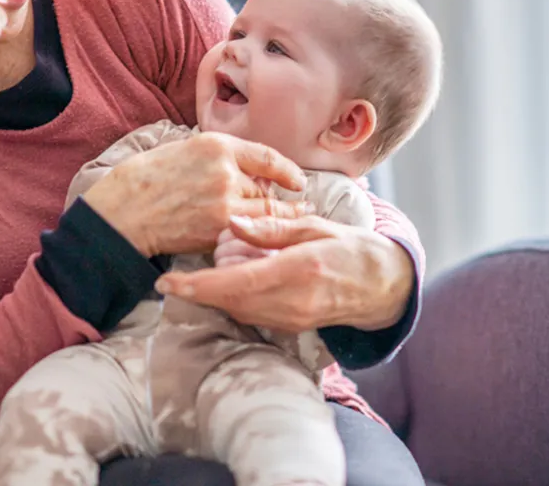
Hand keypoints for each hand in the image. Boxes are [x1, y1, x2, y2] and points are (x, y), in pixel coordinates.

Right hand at [82, 133, 307, 256]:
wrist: (122, 211)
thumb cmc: (145, 178)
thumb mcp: (183, 149)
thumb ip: (218, 156)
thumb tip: (249, 170)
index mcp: (216, 145)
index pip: (267, 156)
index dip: (288, 171)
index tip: (297, 181)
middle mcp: (225, 172)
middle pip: (267, 188)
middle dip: (274, 198)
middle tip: (286, 206)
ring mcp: (224, 203)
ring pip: (264, 212)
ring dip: (271, 219)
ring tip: (280, 224)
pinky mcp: (218, 231)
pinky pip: (248, 233)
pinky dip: (256, 235)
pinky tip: (256, 237)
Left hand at [155, 214, 414, 332]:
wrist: (381, 286)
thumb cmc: (349, 248)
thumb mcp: (315, 227)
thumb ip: (273, 227)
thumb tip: (233, 223)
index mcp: (297, 271)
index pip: (236, 283)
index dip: (197, 286)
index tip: (167, 283)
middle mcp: (291, 302)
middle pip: (228, 301)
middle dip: (199, 287)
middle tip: (188, 266)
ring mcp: (290, 319)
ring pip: (236, 309)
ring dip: (217, 290)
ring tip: (219, 263)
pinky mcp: (289, 326)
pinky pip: (250, 313)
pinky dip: (234, 296)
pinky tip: (237, 276)